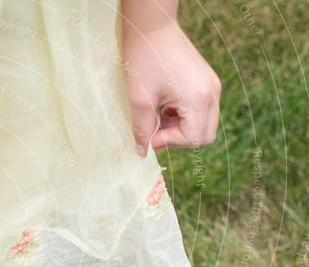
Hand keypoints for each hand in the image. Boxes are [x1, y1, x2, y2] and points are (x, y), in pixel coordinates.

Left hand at [122, 21, 220, 155]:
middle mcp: (212, 93)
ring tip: (158, 115)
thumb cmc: (144, 59)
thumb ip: (143, 129)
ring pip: (203, 124)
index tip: (150, 134)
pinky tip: (164, 106)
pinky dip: (183, 116)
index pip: (195, 139)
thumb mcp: (139, 100)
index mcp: (199, 98)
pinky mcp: (206, 81)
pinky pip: (201, 110)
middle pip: (204, 135)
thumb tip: (142, 152)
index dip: (171, 142)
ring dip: (180, 128)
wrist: (152, 28)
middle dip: (178, 138)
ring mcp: (212, 86)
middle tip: (155, 129)